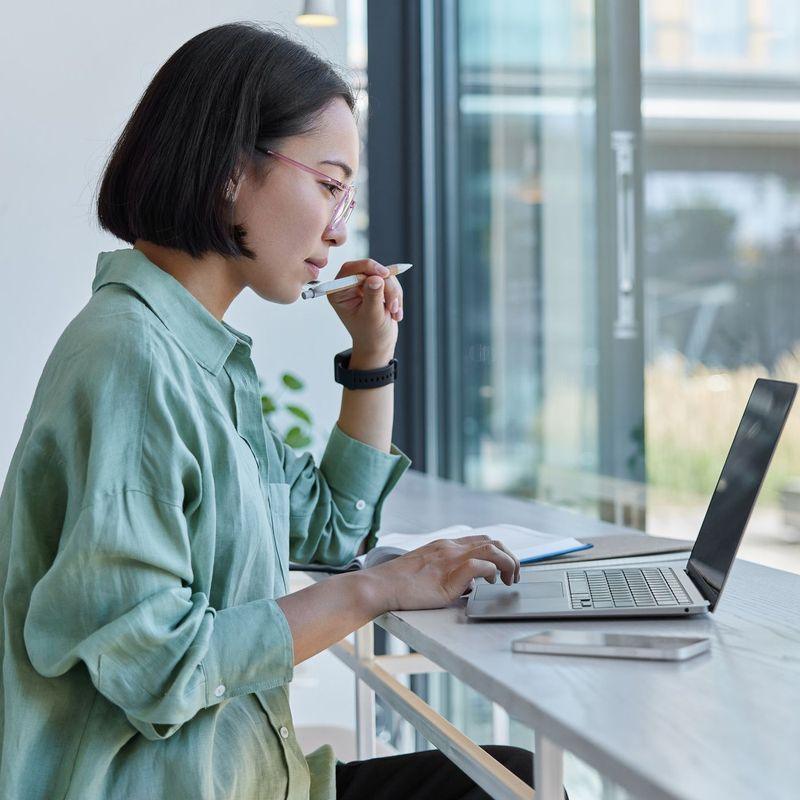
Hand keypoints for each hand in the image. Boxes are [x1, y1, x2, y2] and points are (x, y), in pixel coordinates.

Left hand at [326, 259, 402, 365]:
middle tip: (393, 305)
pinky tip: (395, 311)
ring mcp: (363, 285)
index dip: (368, 267)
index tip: (384, 274)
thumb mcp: (372, 316)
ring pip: (384, 275)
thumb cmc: (370, 334)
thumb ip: (373, 296)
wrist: (379, 343)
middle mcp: (349, 286)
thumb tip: (375, 279)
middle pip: (370, 270)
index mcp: (339, 293)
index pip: (350, 269)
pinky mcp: (376, 286)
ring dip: (394, 294)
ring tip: (394, 313)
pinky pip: (391, 281)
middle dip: (386, 287)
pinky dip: (396, 296)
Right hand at [363, 535, 520, 612]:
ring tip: (509, 580)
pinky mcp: (448, 574)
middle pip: (492, 541)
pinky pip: (479, 565)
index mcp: (445, 545)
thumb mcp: (429, 572)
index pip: (481, 540)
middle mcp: (450, 547)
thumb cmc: (400, 584)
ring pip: (491, 549)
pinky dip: (491, 572)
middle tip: (513, 576)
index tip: (504, 568)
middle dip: (509, 557)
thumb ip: (450, 574)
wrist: (380, 586)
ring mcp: (449, 559)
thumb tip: (470, 585)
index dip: (499, 552)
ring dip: (507, 564)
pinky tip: (491, 583)